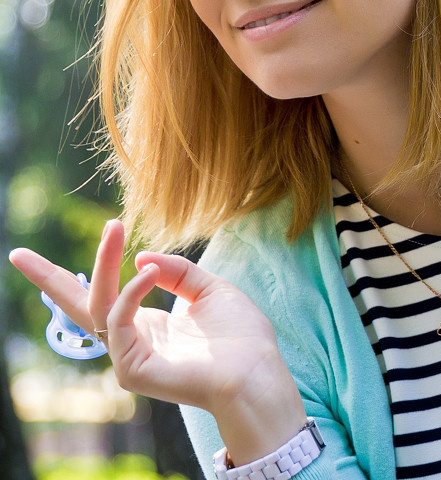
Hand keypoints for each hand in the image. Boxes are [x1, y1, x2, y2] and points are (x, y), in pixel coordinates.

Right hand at [9, 219, 305, 462]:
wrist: (257, 372)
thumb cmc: (241, 338)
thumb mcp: (210, 291)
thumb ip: (178, 272)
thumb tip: (143, 256)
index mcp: (150, 324)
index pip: (105, 297)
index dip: (81, 273)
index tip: (37, 253)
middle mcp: (134, 339)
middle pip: (79, 307)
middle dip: (49, 280)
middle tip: (19, 254)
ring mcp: (129, 356)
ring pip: (97, 305)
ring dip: (102, 263)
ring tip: (114, 228)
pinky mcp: (132, 369)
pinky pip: (118, 322)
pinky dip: (130, 292)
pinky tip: (148, 271)